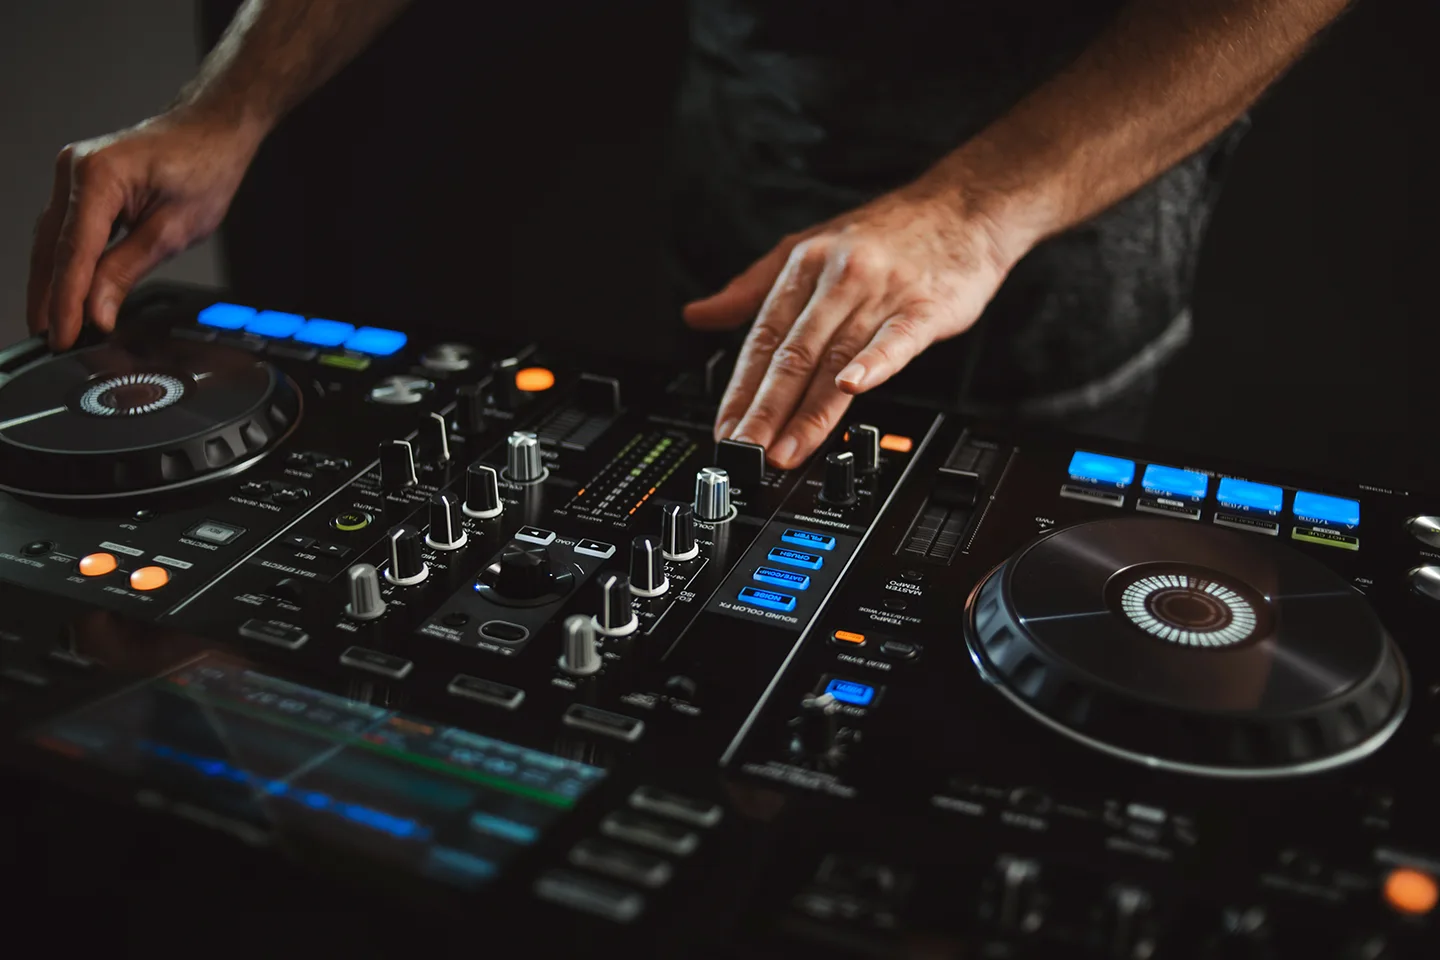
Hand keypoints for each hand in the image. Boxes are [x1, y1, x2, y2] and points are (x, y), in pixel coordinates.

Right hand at [27, 110, 262, 349]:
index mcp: (98, 176)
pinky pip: (65, 228)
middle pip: (52, 247)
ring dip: (51, 282)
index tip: (63, 335)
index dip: (65, 301)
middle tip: (48, 340)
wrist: (212, 130)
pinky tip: (65, 290)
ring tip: (52, 324)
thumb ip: (127, 270)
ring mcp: (74, 172)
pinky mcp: (81, 182)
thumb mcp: (173, 230)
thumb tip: (97, 310)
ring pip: (52, 240)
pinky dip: (65, 261)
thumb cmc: (204, 166)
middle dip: (48, 297)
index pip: (73, 253)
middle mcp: (75, 169)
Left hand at [682, 185, 1014, 468]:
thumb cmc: (887, 233)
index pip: (764, 338)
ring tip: (787, 448)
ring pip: (837, 358)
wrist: (964, 206)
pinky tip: (854, 388)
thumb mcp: (808, 246)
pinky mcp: (925, 306)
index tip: (726, 428)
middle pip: (794, 354)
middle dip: (766, 410)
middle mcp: (838, 279)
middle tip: (747, 450)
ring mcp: (882, 292)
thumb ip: (752, 288)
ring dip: (810, 410)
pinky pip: (897, 339)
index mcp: (805, 267)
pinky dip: (875, 364)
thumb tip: (698, 313)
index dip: (742, 389)